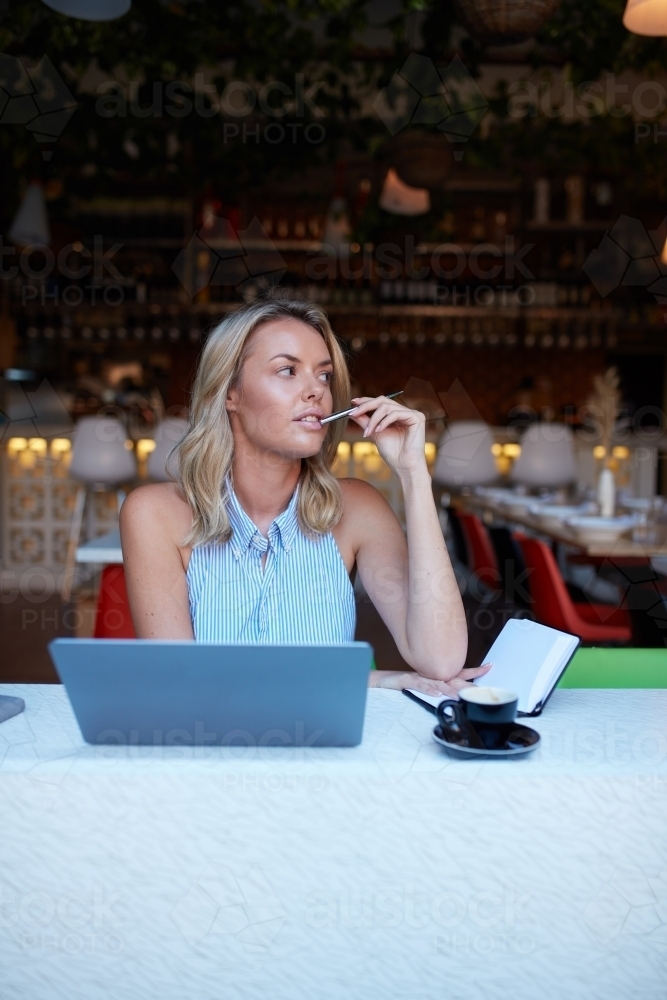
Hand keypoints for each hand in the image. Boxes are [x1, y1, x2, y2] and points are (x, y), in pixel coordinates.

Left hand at [349, 395, 425, 476]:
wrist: (403, 466)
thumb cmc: (392, 453)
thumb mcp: (374, 433)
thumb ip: (365, 421)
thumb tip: (351, 412)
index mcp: (397, 414)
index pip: (380, 402)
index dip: (366, 401)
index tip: (352, 403)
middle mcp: (405, 411)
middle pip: (383, 400)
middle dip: (366, 406)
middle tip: (354, 413)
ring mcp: (412, 413)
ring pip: (387, 407)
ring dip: (373, 419)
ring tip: (368, 432)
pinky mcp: (417, 417)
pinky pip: (395, 413)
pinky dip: (384, 422)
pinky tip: (378, 431)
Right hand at [369, 662, 491, 694]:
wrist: (379, 680)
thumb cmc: (402, 683)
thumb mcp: (424, 686)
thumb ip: (438, 687)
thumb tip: (454, 692)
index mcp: (435, 676)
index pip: (458, 673)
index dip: (474, 670)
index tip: (489, 666)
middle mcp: (429, 674)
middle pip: (452, 679)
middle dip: (467, 683)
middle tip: (481, 687)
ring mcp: (418, 677)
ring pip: (437, 682)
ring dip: (450, 688)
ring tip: (462, 694)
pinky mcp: (406, 681)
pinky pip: (419, 685)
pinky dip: (428, 689)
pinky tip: (437, 693)